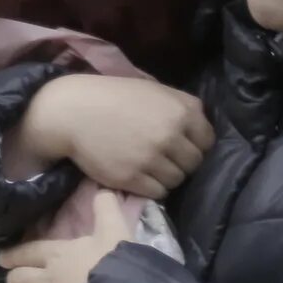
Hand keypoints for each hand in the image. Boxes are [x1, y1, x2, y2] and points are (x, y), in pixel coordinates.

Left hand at [1, 191, 131, 282]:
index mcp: (59, 255)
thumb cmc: (117, 264)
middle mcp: (46, 282)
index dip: (15, 254)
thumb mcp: (116, 231)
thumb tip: (103, 190)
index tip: (4, 259)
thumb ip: (107, 211)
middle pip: (17, 281)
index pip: (29, 251)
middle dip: (17, 282)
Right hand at [9, 73, 213, 197]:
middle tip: (167, 158)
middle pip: (194, 164)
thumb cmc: (116, 97)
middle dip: (184, 162)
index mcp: (181, 112)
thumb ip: (184, 105)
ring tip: (152, 167)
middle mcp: (170, 135)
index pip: (207, 142)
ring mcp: (151, 158)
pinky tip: (141, 175)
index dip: (197, 145)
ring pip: (177, 180)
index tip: (184, 146)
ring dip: (168, 176)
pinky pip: (158, 192)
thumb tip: (204, 125)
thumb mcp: (156, 90)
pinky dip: (153, 187)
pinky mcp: (132, 178)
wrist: (75, 112)